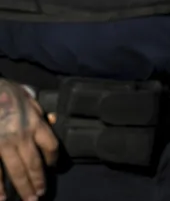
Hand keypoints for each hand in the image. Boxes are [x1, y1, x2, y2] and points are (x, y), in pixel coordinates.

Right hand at [0, 80, 57, 200]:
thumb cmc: (5, 92)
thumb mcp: (27, 97)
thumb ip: (38, 111)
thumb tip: (51, 120)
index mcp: (35, 122)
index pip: (50, 145)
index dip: (53, 158)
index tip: (53, 167)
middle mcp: (22, 135)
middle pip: (35, 163)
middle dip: (38, 181)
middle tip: (40, 196)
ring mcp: (3, 143)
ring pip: (16, 170)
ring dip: (23, 187)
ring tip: (29, 200)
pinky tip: (1, 197)